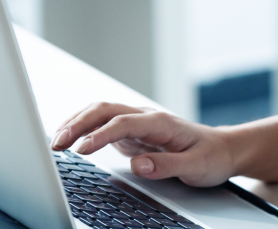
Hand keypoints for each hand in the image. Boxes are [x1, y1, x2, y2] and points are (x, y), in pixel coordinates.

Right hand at [52, 102, 236, 186]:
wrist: (222, 149)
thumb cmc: (211, 156)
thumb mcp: (196, 166)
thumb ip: (167, 165)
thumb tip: (138, 165)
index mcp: (161, 122)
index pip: (124, 122)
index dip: (101, 134)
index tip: (82, 149)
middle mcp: (147, 117)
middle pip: (106, 110)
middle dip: (79, 123)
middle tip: (56, 143)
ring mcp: (138, 123)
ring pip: (101, 113)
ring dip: (76, 123)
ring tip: (55, 142)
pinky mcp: (132, 133)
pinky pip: (102, 125)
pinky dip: (82, 128)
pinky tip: (68, 139)